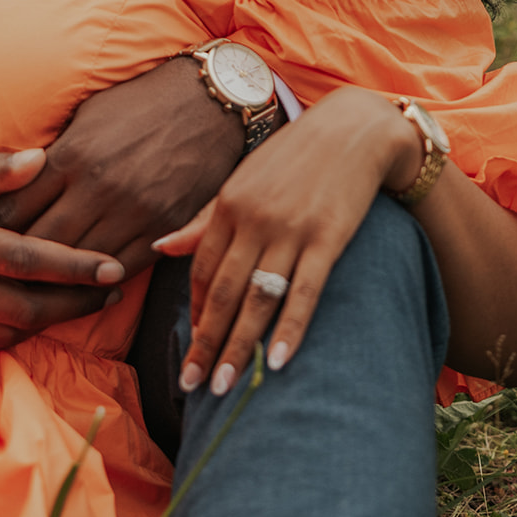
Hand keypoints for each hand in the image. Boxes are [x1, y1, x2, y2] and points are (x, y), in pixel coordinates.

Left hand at [0, 58, 244, 273]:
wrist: (208, 101)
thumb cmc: (140, 102)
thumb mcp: (86, 116)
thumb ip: (53, 155)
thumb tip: (12, 184)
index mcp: (72, 155)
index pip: (13, 207)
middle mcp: (98, 187)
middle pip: (38, 244)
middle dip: (10, 263)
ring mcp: (133, 211)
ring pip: (78, 264)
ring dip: (51, 281)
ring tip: (26, 294)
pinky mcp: (163, 226)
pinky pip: (121, 267)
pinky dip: (97, 281)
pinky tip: (80, 290)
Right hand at [0, 140, 124, 353]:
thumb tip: (42, 162)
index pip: (25, 260)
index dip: (74, 268)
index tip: (113, 269)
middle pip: (21, 307)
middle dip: (73, 303)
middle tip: (110, 290)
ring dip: (43, 323)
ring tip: (78, 303)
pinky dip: (4, 338)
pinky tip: (26, 320)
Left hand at [152, 87, 419, 392]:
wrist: (354, 130)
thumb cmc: (294, 157)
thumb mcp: (243, 179)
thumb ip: (204, 219)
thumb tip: (161, 247)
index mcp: (229, 204)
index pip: (203, 270)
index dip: (195, 313)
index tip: (190, 348)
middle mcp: (254, 219)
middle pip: (223, 292)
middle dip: (206, 343)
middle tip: (192, 386)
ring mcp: (291, 230)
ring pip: (257, 300)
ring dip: (239, 347)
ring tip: (225, 387)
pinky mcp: (328, 238)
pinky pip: (305, 293)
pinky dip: (290, 330)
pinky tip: (277, 362)